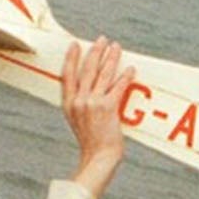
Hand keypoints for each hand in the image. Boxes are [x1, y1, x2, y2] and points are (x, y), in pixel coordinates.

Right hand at [62, 37, 136, 198]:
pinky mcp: (107, 108)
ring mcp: (92, 103)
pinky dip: (125, 77)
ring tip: (116, 46)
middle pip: (87, 69)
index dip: (71, 58)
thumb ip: (80, 106)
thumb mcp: (78, 122)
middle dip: (95, 52)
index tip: (75, 45)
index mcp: (69, 104)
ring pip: (103, 74)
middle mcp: (79, 101)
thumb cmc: (91, 144)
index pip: (67, 75)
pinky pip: (118, 87)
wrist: (98, 158)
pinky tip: (131, 69)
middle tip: (102, 39)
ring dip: (111, 58)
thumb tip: (88, 91)